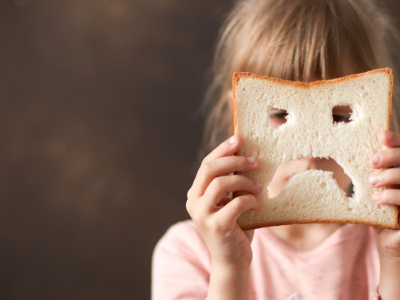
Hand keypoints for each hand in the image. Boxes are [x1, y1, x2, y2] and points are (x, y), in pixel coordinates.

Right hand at [186, 135, 261, 269]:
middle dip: (234, 160)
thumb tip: (247, 155)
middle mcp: (193, 202)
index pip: (206, 164)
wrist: (233, 262)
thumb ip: (234, 182)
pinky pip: (236, 203)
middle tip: (255, 161)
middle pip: (209, 169)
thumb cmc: (236, 228)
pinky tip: (258, 204)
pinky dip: (250, 200)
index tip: (239, 138)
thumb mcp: (232, 201)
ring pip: (220, 183)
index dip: (222, 149)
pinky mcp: (215, 226)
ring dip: (244, 180)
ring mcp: (202, 214)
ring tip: (259, 186)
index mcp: (196, 193)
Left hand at [368, 130, 399, 258]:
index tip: (381, 134)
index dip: (395, 140)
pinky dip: (392, 196)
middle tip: (372, 160)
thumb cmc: (379, 211)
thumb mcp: (371, 189)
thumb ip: (369, 173)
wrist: (389, 242)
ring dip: (390, 176)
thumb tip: (347, 151)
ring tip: (372, 181)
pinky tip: (376, 199)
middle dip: (392, 156)